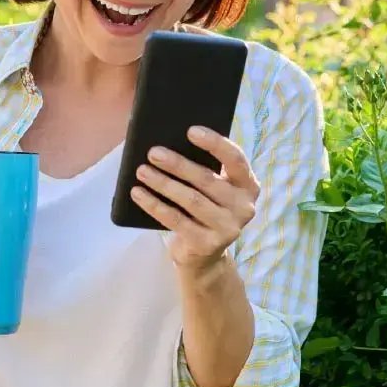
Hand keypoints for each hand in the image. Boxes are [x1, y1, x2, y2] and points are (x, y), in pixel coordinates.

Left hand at [131, 127, 260, 271]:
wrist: (203, 255)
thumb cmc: (204, 209)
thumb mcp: (213, 190)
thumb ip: (206, 169)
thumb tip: (170, 142)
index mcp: (248, 185)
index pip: (235, 159)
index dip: (214, 143)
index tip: (190, 131)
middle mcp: (244, 207)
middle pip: (207, 180)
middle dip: (178, 164)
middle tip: (153, 152)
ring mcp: (228, 228)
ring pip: (191, 200)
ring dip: (163, 183)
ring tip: (142, 171)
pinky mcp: (207, 244)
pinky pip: (176, 220)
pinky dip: (154, 205)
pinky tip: (138, 193)